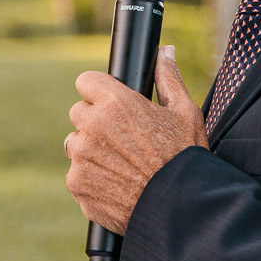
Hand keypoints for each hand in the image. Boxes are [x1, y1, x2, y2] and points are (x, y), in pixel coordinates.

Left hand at [65, 45, 208, 234]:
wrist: (179, 209)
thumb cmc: (185, 158)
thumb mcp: (185, 113)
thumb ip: (169, 78)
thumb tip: (165, 51)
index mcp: (116, 102)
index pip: (86, 81)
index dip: (99, 91)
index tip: (110, 102)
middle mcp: (92, 126)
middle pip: (79, 112)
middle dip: (95, 121)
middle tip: (122, 137)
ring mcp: (81, 157)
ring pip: (75, 144)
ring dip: (90, 150)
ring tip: (121, 164)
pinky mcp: (77, 184)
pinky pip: (77, 174)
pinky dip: (91, 178)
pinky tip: (117, 184)